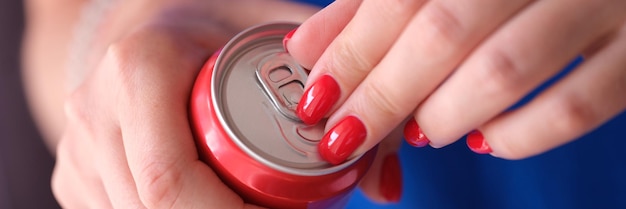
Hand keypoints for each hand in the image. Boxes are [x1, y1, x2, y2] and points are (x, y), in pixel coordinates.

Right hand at [52, 0, 319, 207]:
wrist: (150, 28)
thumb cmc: (217, 32)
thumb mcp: (279, 42)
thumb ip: (340, 98)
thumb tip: (384, 188)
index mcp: (138, 69)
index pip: (170, 180)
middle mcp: (94, 112)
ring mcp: (76, 150)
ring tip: (247, 207)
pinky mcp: (74, 178)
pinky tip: (210, 204)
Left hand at [285, 0, 625, 160]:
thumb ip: (372, 4)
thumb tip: (309, 46)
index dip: (353, 52)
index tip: (319, 96)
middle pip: (444, 32)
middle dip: (384, 94)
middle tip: (347, 133)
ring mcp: (600, 0)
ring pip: (504, 70)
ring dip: (443, 115)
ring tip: (417, 130)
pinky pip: (576, 107)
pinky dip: (517, 136)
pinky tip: (484, 139)